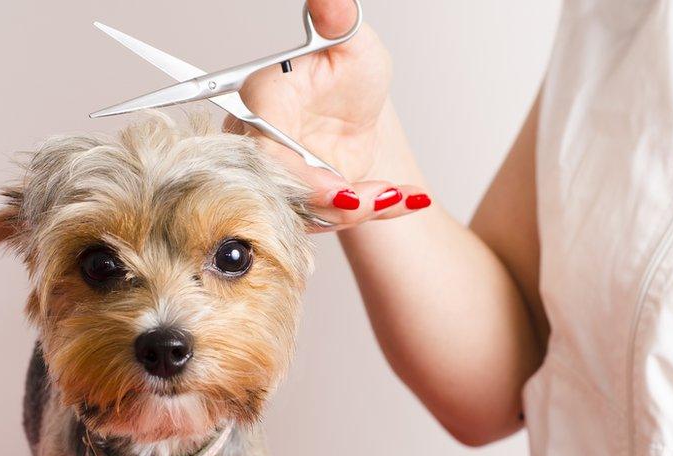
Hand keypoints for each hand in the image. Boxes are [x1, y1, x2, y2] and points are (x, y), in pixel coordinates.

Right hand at [225, 0, 430, 230]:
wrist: (360, 103)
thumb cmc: (347, 72)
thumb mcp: (351, 43)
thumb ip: (337, 21)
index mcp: (263, 104)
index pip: (264, 151)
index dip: (299, 176)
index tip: (340, 188)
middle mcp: (265, 146)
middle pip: (285, 192)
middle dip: (333, 203)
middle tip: (377, 197)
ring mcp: (287, 178)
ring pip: (312, 212)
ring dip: (360, 209)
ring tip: (397, 194)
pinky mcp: (313, 200)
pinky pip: (340, 217)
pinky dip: (379, 211)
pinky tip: (409, 199)